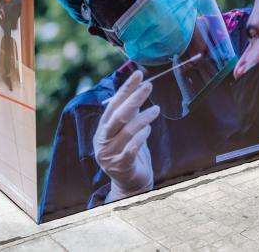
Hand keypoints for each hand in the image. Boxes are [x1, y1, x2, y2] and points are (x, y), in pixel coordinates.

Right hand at [93, 71, 159, 201]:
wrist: (130, 184)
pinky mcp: (121, 166)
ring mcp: (110, 154)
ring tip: (156, 110)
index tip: (138, 74)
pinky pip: (132, 148)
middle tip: (148, 85)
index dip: (125, 88)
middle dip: (133, 98)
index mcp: (102, 129)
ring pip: (127, 131)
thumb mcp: (127, 130)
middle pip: (117, 115)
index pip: (113, 104)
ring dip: (143, 118)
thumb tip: (137, 88)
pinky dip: (141, 137)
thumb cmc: (129, 152)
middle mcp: (103, 140)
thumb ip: (129, 113)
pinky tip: (148, 130)